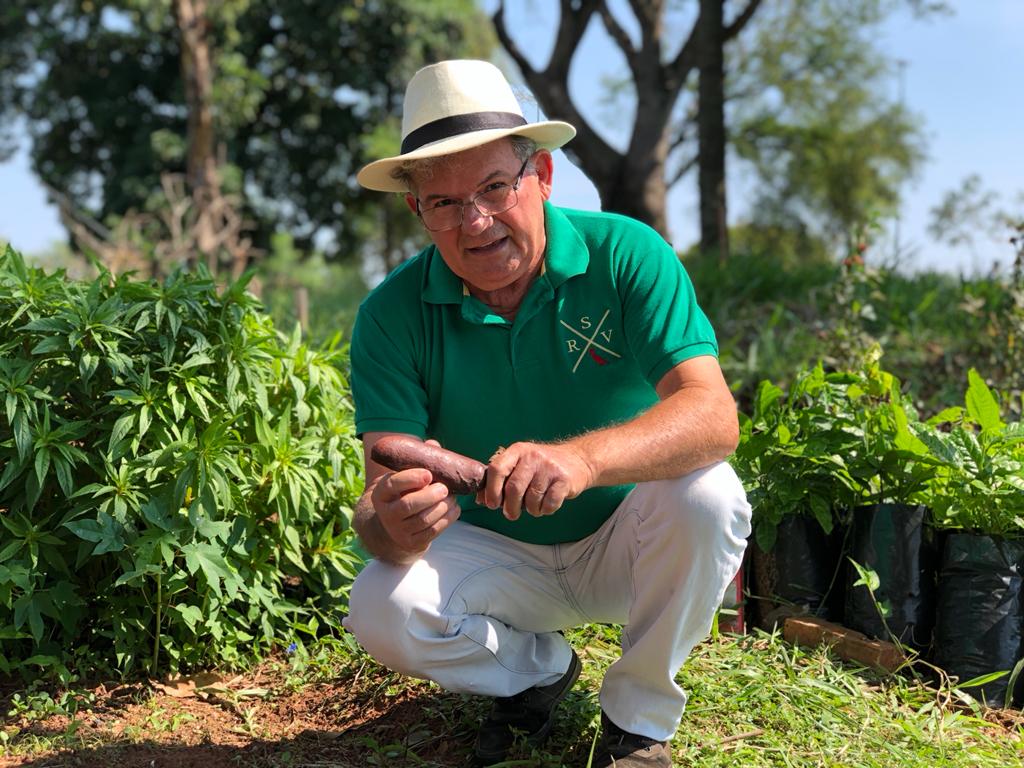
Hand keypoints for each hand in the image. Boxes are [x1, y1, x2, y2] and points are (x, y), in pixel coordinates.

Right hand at [370, 467, 460, 554]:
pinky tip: (454, 509)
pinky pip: (432, 531)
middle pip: (408, 505)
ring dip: (442, 507)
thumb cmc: (404, 493)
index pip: (392, 484)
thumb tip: (433, 445)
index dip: (410, 478)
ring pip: (423, 519)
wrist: (396, 526)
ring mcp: (398, 530)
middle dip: (430, 496)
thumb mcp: (403, 478)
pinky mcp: (412, 542)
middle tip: (444, 488)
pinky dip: (447, 519)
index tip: (428, 474)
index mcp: (381, 494)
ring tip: (452, 498)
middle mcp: (386, 513)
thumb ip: (417, 461)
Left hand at [479, 442, 594, 520]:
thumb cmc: (542, 466)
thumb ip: (501, 480)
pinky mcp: (564, 480)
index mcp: (518, 451)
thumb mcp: (521, 465)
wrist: (578, 460)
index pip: (497, 468)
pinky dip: (545, 510)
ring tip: (534, 506)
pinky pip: (549, 504)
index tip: (492, 504)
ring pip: (532, 499)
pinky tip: (546, 504)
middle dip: (510, 507)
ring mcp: (549, 468)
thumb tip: (481, 500)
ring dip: (531, 509)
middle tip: (511, 514)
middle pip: (514, 488)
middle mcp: (533, 456)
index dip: (492, 490)